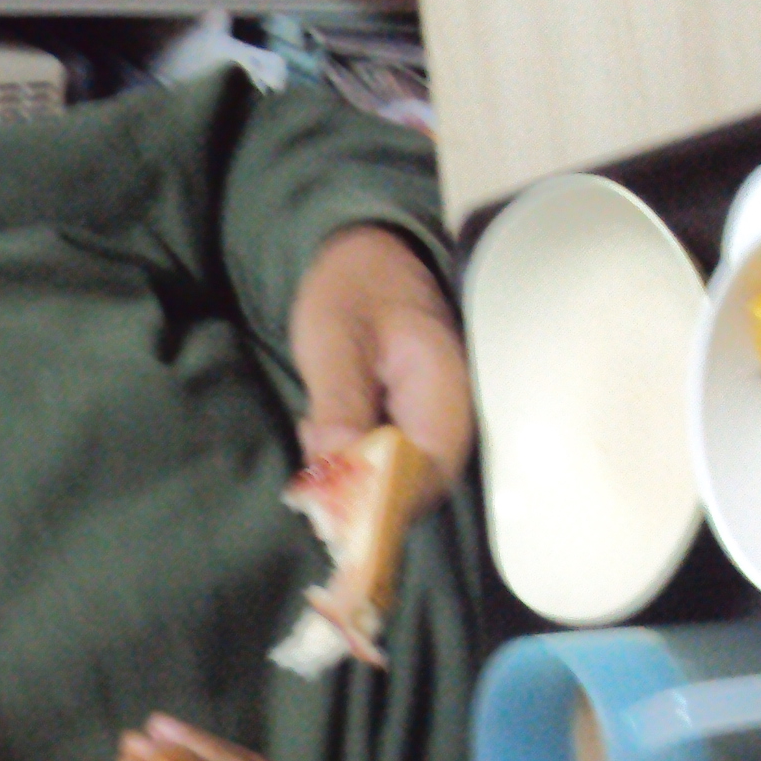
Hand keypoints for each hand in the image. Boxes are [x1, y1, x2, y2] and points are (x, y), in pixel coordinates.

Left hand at [287, 225, 472, 493]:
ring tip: (314, 431)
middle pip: (414, 489)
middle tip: (311, 469)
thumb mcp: (335, 341)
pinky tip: (323, 428)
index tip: (330, 501)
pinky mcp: (414, 428)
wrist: (369, 259)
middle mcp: (449, 419)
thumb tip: (340, 465)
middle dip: (356, 494)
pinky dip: (350, 461)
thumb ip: (340, 404)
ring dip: (348, 477)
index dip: (381, 501)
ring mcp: (433, 426)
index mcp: (443, 393)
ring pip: (396, 481)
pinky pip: (387, 465)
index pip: (428, 475)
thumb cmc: (354, 290)